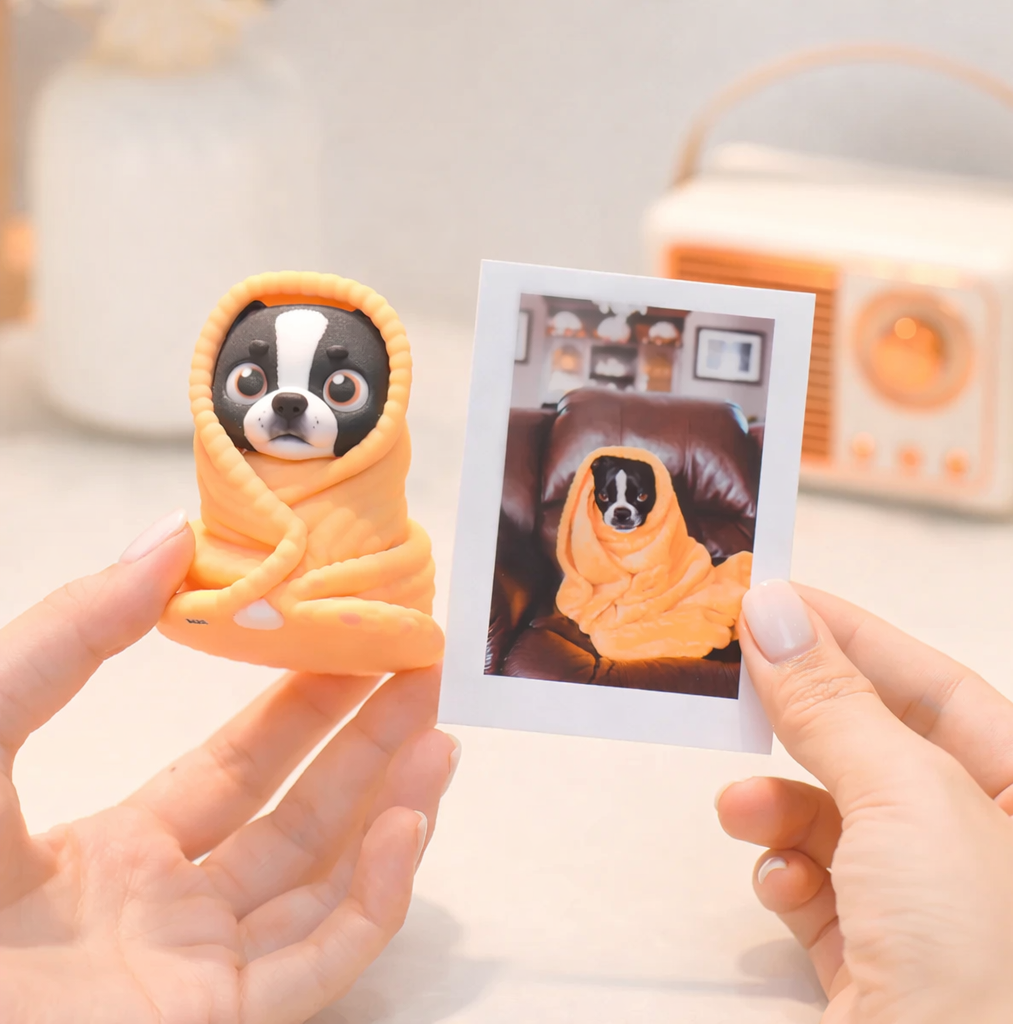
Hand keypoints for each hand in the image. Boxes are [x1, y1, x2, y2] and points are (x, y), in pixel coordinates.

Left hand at [0, 510, 458, 1023]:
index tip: (354, 644)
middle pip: (297, 818)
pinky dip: (379, 897)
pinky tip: (407, 822)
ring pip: (324, 887)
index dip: (300, 703)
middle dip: (366, 741)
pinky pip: (322, 964)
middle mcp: (169, 913)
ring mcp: (200, 977)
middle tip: (423, 672)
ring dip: (389, 808)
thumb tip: (168, 537)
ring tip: (441, 736)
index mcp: (113, 852)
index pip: (236, 769)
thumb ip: (64, 638)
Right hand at [717, 581, 1012, 1023]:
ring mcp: (937, 910)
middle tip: (732, 680)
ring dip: (781, 808)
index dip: (850, 635)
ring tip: (742, 810)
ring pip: (837, 820)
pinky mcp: (882, 963)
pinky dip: (787, 878)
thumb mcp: (908, 801)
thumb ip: (834, 702)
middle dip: (804, 722)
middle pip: (878, 749)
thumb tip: (774, 610)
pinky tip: (777, 887)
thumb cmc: (986, 961)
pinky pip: (820, 891)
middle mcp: (994, 850)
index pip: (935, 685)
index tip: (771, 598)